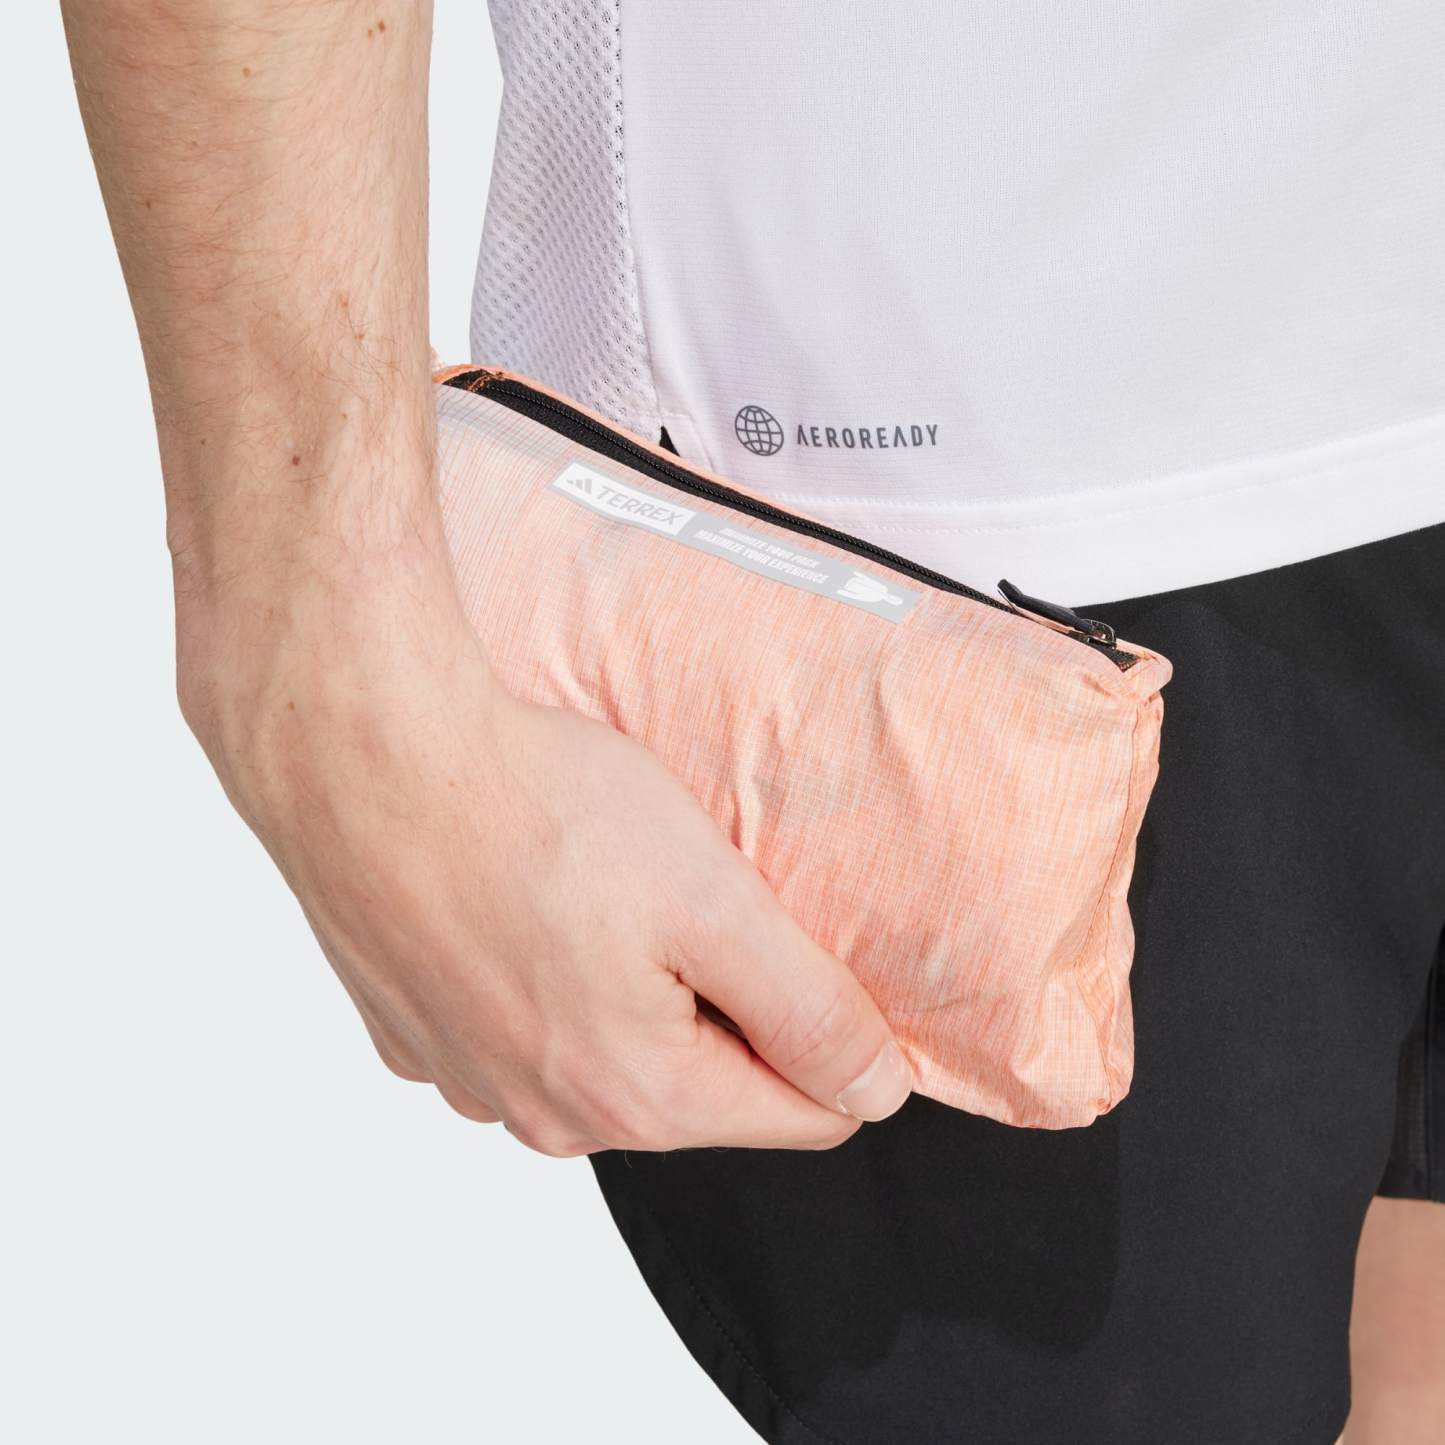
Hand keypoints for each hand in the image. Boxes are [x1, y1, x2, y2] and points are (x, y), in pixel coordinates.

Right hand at [181, 558, 912, 1155]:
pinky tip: (524, 901)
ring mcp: (473, 1082)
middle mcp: (552, 1121)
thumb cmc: (535, 812)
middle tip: (690, 890)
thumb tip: (875, 1089)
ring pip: (610, 1054)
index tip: (794, 937)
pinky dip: (543, 975)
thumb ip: (808, 1010)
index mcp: (640, 1098)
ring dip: (630, 984)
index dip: (829, 1023)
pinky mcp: (417, 1035)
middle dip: (722, 997)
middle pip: (703, 1083)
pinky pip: (523, 1027)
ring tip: (601, 884)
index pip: (805, 1111)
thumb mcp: (714, 901)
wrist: (365, 754)